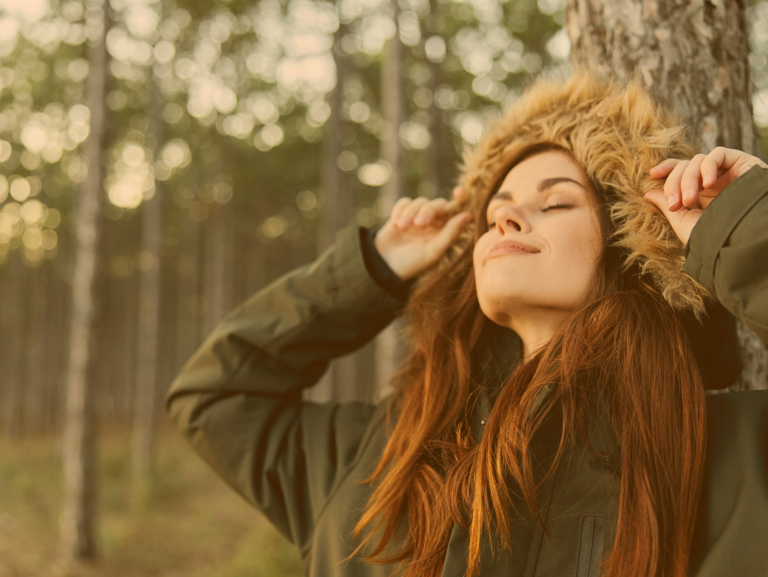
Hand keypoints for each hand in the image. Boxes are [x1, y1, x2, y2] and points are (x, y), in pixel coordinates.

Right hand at [373, 187, 472, 280]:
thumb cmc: (412, 263)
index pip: (456, 212)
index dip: (460, 199)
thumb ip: (450, 233)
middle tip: (419, 224)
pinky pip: (404, 202)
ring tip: (402, 227)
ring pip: (420, 201)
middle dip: (428, 211)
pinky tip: (396, 223)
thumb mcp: (433, 251)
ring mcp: (416, 217)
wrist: (385, 265)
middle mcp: (433, 222)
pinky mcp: (401, 214)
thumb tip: (468, 215)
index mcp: (444, 231)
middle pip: (437, 204)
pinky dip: (400, 210)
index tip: (459, 192)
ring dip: (411, 213)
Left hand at [644, 146, 766, 244]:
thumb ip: (667, 205)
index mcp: (703, 196)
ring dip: (688, 179)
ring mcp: (729, 173)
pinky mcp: (743, 164)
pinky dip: (707, 166)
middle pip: (686, 166)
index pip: (683, 172)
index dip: (668, 168)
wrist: (743, 239)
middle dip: (674, 183)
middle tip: (675, 204)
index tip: (653, 174)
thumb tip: (649, 193)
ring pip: (698, 160)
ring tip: (689, 201)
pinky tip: (708, 185)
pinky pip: (718, 154)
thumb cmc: (715, 236)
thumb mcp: (684, 221)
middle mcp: (716, 183)